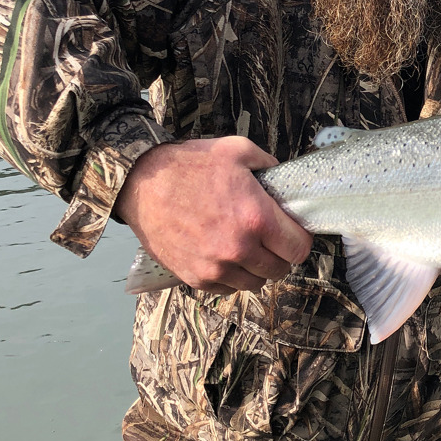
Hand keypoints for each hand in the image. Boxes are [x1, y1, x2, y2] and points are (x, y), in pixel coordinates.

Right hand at [115, 137, 312, 295]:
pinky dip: (231, 277)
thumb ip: (269, 165)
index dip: (299, 240)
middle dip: (279, 254)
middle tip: (269, 239)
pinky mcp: (195, 277)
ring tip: (245, 247)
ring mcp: (216, 267)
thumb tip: (283, 180)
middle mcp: (239, 248)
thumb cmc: (189, 165)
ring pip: (255, 283)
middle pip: (280, 270)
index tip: (292, 233)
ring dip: (256, 268)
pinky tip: (224, 256)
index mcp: (256, 218)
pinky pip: (227, 289)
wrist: (141, 183)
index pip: (299, 249)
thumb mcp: (237, 150)